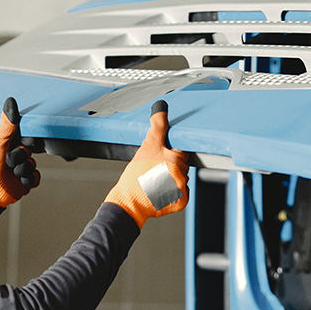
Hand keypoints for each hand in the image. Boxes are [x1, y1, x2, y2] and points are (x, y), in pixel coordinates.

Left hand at [0, 97, 39, 206]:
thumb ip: (7, 124)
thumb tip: (11, 100)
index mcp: (9, 144)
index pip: (24, 137)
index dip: (23, 141)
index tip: (18, 143)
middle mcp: (16, 155)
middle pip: (29, 153)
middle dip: (19, 159)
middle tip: (8, 163)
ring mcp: (21, 168)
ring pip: (32, 166)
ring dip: (22, 171)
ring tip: (12, 174)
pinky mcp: (26, 181)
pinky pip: (35, 178)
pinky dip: (28, 180)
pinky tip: (20, 182)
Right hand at [105, 100, 189, 227]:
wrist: (128, 202)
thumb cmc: (135, 177)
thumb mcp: (147, 146)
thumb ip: (158, 126)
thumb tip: (161, 107)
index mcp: (176, 160)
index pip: (182, 150)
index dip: (171, 151)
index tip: (162, 157)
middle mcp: (182, 175)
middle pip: (182, 165)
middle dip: (170, 166)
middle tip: (155, 170)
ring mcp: (182, 190)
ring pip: (181, 179)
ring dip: (171, 179)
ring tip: (155, 181)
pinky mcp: (180, 202)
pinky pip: (181, 193)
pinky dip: (172, 192)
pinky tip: (160, 191)